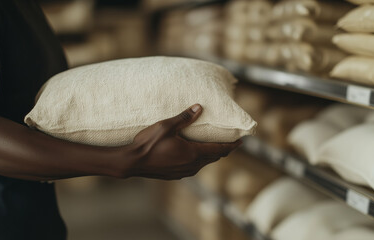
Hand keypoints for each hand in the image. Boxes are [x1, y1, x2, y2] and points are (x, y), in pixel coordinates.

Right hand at [126, 104, 241, 179]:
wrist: (133, 162)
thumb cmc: (148, 143)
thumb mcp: (167, 126)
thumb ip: (184, 117)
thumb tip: (199, 107)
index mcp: (192, 152)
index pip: (219, 149)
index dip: (231, 145)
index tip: (241, 141)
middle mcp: (192, 165)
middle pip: (213, 158)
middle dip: (224, 150)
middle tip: (231, 143)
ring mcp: (183, 172)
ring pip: (204, 164)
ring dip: (211, 156)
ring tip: (215, 148)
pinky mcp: (176, 175)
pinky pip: (194, 168)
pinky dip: (200, 161)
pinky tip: (195, 156)